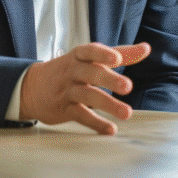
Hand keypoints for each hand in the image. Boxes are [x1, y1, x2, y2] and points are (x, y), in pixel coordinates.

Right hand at [19, 42, 149, 134]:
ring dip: (108, 105)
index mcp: (78, 57)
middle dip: (109, 80)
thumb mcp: (88, 58)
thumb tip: (145, 48)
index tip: (117, 59)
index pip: (89, 52)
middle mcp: (71, 72)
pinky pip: (79, 116)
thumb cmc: (69, 70)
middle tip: (127, 87)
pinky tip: (110, 129)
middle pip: (90, 74)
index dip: (102, 54)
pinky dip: (95, 123)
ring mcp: (66, 91)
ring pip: (86, 96)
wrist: (31, 87)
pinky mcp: (62, 109)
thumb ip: (118, 53)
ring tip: (127, 113)